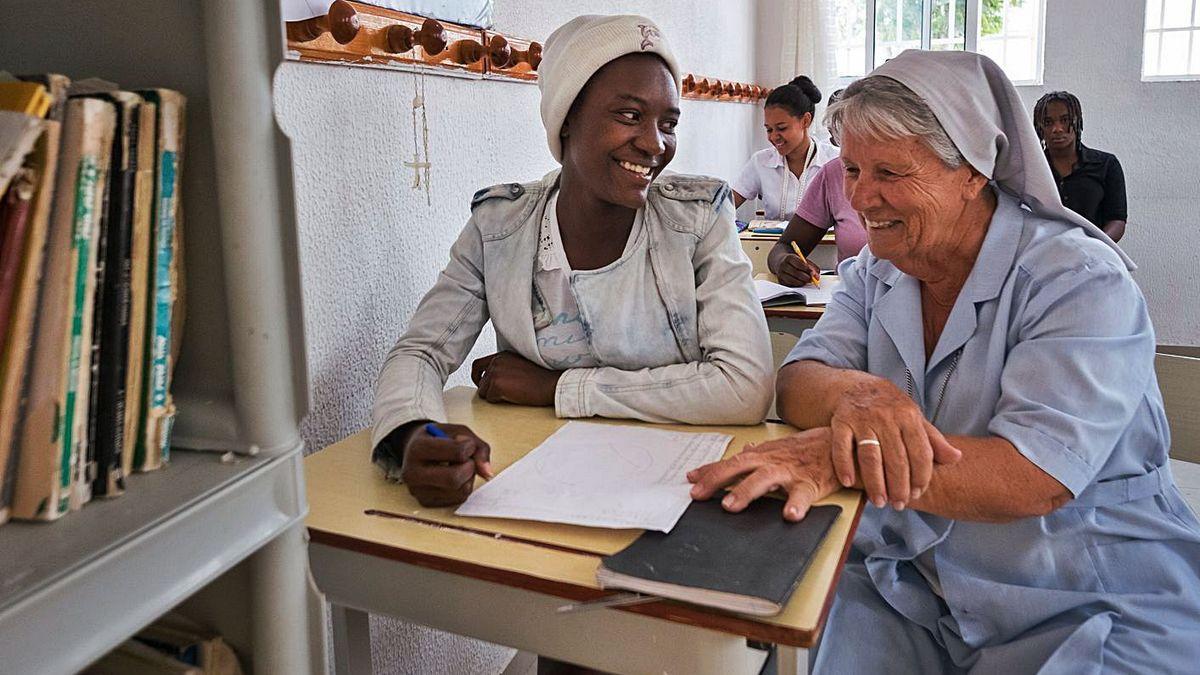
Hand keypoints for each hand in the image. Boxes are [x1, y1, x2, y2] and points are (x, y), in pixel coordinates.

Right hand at [401, 423, 492, 506]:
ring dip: (468, 478)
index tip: (465, 442)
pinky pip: (458, 499)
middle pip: (454, 478)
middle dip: (469, 468)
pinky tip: (454, 477)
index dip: (469, 447)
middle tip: (466, 459)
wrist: (414, 449)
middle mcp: (413, 473)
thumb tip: (487, 473)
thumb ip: (477, 447)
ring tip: (459, 467)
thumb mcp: (457, 431)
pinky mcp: (426, 502)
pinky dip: (463, 487)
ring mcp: (418, 490)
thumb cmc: (437, 439)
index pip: (457, 452)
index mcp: (418, 448)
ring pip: (460, 491)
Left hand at [471, 351, 561, 405]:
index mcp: (502, 355)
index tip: (480, 383)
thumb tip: (492, 381)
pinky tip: (513, 396)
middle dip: (489, 390)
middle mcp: (496, 361)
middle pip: (480, 381)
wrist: (551, 384)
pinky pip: (490, 399)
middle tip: (502, 394)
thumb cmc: (541, 378)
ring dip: (495, 396)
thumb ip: (504, 369)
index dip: (476, 376)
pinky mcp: (496, 384)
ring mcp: (495, 372)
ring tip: (512, 394)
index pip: (478, 364)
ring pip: (484, 392)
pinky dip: (500, 401)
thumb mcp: (519, 366)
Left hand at [687, 428, 842, 521]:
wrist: (841, 444)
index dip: (710, 470)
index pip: (731, 462)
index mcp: (763, 455)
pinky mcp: (811, 484)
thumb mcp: (778, 449)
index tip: (690, 479)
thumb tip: (739, 451)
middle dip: (717, 479)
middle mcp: (773, 461)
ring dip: (746, 491)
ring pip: (765, 479)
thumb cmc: (807, 450)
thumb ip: (757, 454)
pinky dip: (796, 505)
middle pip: (740, 467)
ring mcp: (791, 472)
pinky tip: (789, 516)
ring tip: (730, 505)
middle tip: (698, 494)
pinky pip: (803, 495)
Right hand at [777, 253, 820, 286]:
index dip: (807, 269)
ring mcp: (780, 273)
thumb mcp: (802, 259)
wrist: (780, 261)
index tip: (813, 273)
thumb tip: (816, 274)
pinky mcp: (780, 280)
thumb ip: (810, 265)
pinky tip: (800, 282)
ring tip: (807, 281)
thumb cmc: (794, 261)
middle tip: (812, 279)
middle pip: (795, 273)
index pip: (799, 263)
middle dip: (805, 277)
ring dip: (802, 282)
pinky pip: (790, 285)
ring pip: (792, 280)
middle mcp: (783, 265)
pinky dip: (797, 284)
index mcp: (789, 257)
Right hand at [829, 378, 961, 509]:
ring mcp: (862, 419)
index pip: (920, 452)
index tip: (918, 493)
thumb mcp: (914, 418)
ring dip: (875, 482)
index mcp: (909, 416)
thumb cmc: (889, 408)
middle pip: (896, 458)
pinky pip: (841, 446)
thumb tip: (956, 457)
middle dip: (899, 486)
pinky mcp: (841, 421)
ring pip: (870, 456)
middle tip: (899, 505)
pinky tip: (848, 482)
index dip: (920, 476)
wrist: (856, 386)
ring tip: (879, 501)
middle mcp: (886, 417)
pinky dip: (844, 465)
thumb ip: (933, 440)